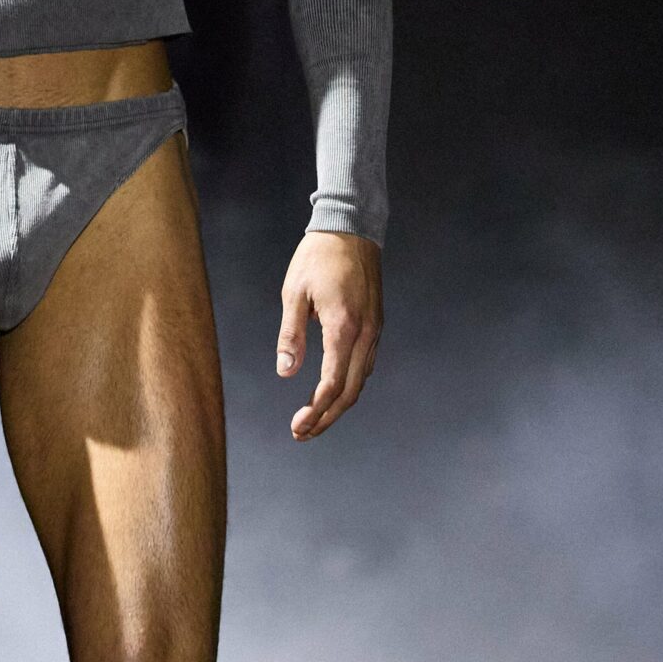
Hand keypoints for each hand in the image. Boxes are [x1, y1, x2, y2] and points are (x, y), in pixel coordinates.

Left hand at [277, 232, 382, 440]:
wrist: (352, 228)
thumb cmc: (318, 257)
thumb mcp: (294, 293)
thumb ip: (291, 335)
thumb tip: (286, 372)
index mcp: (344, 327)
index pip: (332, 383)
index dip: (316, 411)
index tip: (298, 426)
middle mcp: (365, 333)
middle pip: (350, 391)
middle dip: (326, 418)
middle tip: (302, 433)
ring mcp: (375, 330)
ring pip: (360, 380)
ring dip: (338, 404)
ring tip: (313, 420)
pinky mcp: (376, 324)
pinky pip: (365, 364)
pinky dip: (349, 385)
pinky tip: (331, 391)